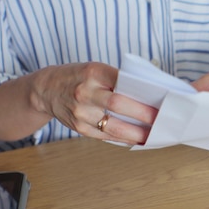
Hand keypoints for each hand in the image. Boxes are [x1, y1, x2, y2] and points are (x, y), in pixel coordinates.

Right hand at [34, 62, 157, 144]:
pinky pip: (105, 136)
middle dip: (143, 114)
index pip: (122, 80)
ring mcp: (80, 112)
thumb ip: (117, 80)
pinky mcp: (79, 127)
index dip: (141, 92)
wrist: (46, 90)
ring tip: (153, 135)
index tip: (160, 99)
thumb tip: (147, 95)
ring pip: (113, 126)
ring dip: (136, 133)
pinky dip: (123, 139)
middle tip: (161, 119)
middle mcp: (85, 91)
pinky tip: (136, 139)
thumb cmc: (78, 77)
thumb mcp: (95, 69)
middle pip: (119, 104)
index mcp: (93, 72)